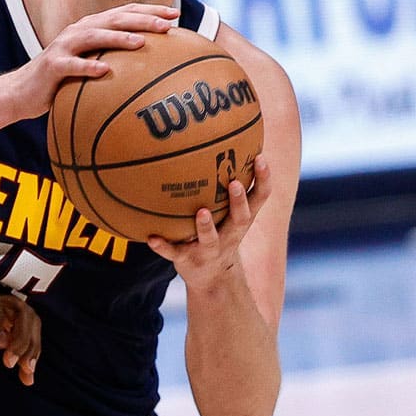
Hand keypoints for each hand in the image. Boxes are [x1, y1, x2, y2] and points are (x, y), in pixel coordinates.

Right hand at [4, 3, 176, 116]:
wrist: (23, 91)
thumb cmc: (63, 80)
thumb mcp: (91, 65)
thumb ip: (114, 59)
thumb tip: (151, 66)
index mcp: (91, 28)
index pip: (124, 13)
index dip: (149, 12)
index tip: (175, 15)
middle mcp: (78, 31)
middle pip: (114, 19)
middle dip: (142, 20)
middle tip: (167, 26)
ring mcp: (64, 46)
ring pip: (94, 36)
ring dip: (118, 38)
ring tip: (141, 42)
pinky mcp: (52, 65)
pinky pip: (72, 65)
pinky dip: (87, 67)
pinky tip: (104, 71)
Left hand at [147, 157, 270, 293]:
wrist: (212, 279)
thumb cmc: (220, 231)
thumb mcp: (230, 213)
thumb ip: (229, 183)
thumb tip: (224, 136)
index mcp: (241, 220)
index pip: (260, 198)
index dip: (264, 179)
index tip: (261, 158)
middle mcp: (230, 235)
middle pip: (241, 218)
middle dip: (239, 201)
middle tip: (235, 183)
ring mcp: (209, 250)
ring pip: (210, 239)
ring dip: (206, 226)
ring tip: (201, 212)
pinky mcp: (187, 260)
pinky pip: (174, 253)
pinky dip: (163, 246)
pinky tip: (151, 237)